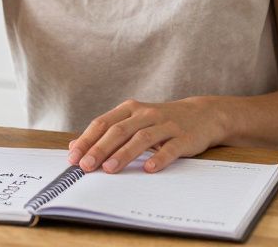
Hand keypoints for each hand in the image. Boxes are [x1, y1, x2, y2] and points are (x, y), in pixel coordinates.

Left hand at [67, 98, 225, 173]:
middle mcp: (146, 114)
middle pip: (119, 130)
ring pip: (142, 138)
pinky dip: (159, 158)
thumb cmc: (161, 121)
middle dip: (100, 148)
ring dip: (124, 154)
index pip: (103, 123)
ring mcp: (166, 124)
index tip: (74, 157)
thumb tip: (76, 146)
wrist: (203, 115)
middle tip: (87, 166)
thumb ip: (107, 133)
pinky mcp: (184, 137)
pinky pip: (170, 148)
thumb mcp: (134, 122)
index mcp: (130, 109)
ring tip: (110, 169)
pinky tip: (148, 169)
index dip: (87, 140)